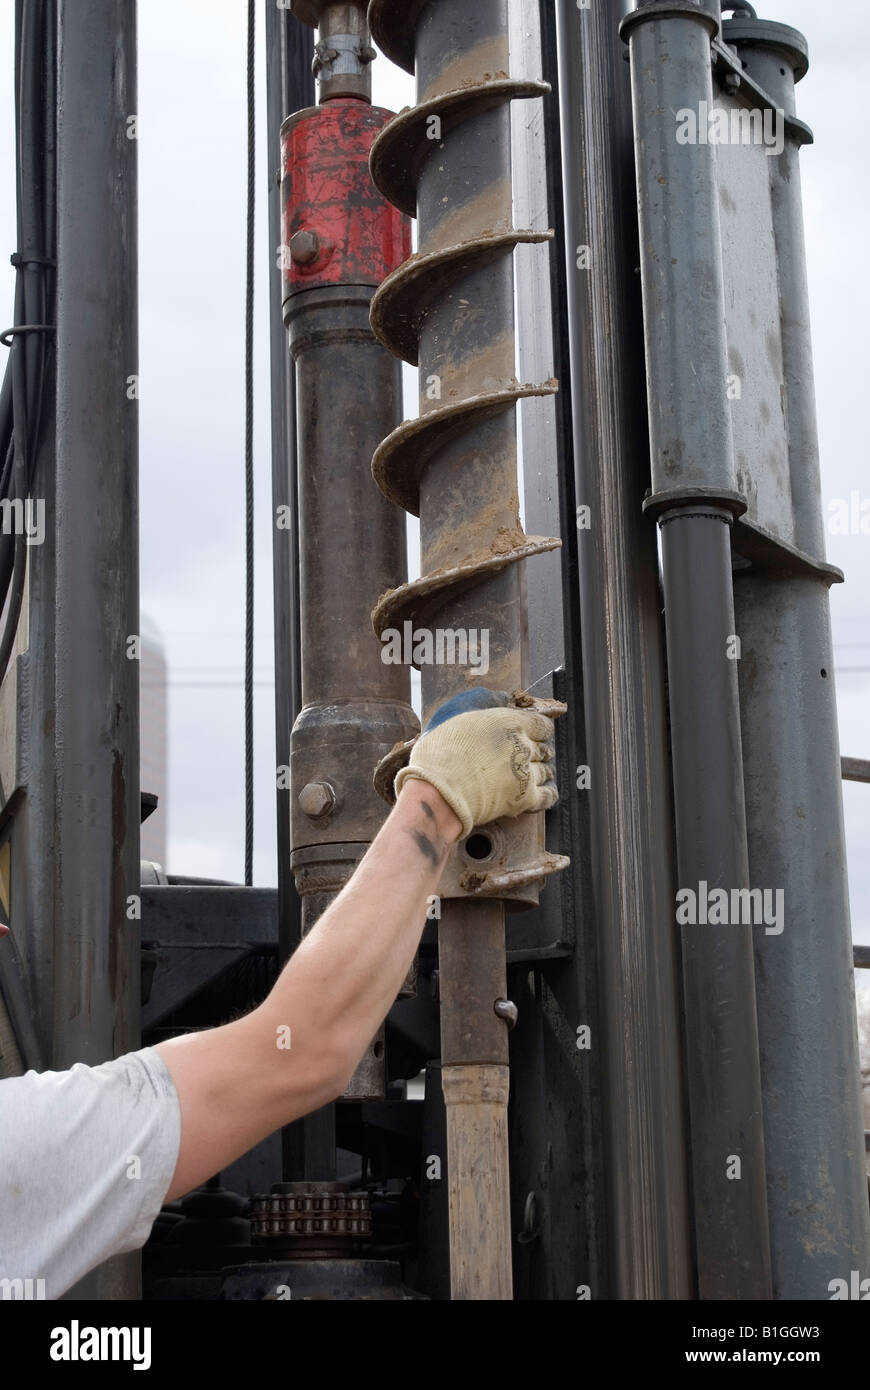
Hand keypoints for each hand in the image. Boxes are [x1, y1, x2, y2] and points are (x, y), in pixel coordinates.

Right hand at [394, 688, 558, 837]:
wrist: (440, 790)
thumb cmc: (441, 752)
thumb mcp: (459, 714)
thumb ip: (485, 705)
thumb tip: (502, 699)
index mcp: (510, 722)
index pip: (541, 724)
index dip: (537, 729)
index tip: (532, 733)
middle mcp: (523, 745)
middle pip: (544, 748)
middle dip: (535, 751)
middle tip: (522, 756)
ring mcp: (526, 772)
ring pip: (546, 771)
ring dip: (539, 772)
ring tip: (526, 775)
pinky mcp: (525, 799)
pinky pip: (548, 796)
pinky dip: (546, 794)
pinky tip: (538, 794)